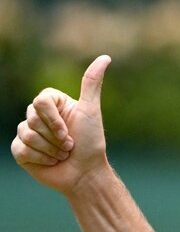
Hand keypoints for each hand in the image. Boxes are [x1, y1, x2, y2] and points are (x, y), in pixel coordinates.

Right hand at [10, 55, 111, 193]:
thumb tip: (105, 57)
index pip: (40, 101)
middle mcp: (37, 116)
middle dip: (55, 137)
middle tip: (69, 146)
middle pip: (32, 118)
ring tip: (62, 155)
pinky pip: (21, 148)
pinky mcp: (21, 150)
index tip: (69, 133)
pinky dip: (40, 159)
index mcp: (51, 104)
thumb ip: (92, 83)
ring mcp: (27, 133)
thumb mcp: (91, 111)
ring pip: (27, 135)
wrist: (86, 174)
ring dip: (50, 150)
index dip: (54, 120)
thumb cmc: (91, 143)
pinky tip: (51, 163)